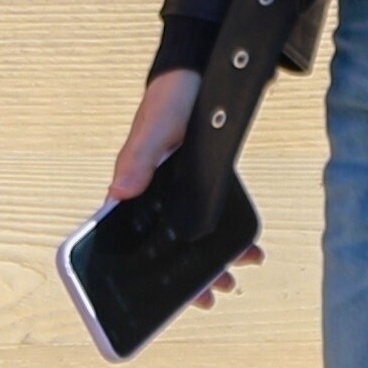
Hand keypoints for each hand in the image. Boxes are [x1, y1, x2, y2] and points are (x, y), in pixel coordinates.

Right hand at [105, 68, 263, 309]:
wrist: (204, 67)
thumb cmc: (172, 95)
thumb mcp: (154, 126)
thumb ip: (136, 158)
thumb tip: (118, 193)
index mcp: (134, 186)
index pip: (135, 241)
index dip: (150, 273)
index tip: (168, 300)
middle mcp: (155, 192)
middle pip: (169, 244)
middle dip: (190, 274)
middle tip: (215, 296)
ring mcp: (181, 187)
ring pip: (194, 234)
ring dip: (213, 257)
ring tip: (237, 276)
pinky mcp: (202, 180)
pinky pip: (213, 214)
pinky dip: (228, 232)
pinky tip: (249, 244)